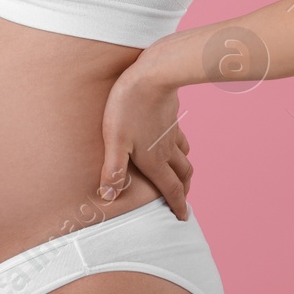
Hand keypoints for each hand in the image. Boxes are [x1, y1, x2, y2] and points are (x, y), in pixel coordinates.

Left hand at [97, 65, 192, 220]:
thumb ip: (113, 170)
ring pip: (185, 158)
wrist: (152, 76)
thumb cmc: (129, 108)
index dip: (178, 206)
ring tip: (180, 177)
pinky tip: (175, 143)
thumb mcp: (115, 141)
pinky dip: (183, 149)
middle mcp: (167, 150)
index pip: (170, 190)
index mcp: (155, 160)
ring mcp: (171, 133)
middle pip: (182, 176)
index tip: (183, 217)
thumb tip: (109, 196)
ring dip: (185, 172)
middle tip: (182, 201)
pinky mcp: (171, 118)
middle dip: (183, 191)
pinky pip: (182, 139)